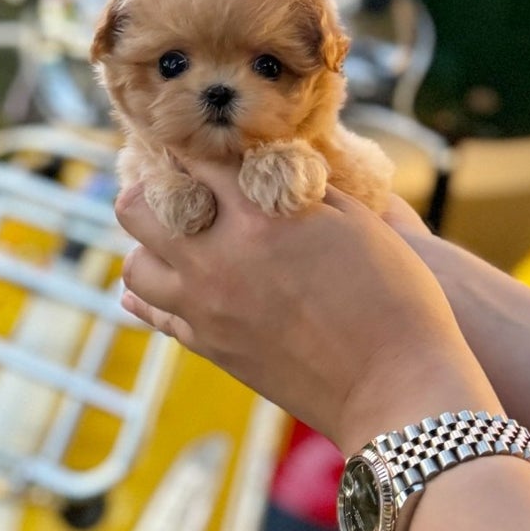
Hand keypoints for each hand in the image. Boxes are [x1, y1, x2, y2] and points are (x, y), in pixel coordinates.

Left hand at [116, 162, 500, 454]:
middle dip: (153, 187)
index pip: (195, 160)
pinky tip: (167, 278)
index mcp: (259, 216)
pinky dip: (152, 292)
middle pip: (137, 206)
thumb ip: (303, 187)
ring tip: (179, 239)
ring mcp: (206, 308)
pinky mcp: (210, 347)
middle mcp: (217, 258)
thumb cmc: (394, 297)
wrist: (396, 386)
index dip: (197, 146)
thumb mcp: (357, 221)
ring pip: (133, 264)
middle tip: (178, 186)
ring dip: (150, 243)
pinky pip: (154, 314)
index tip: (205, 145)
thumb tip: (270, 166)